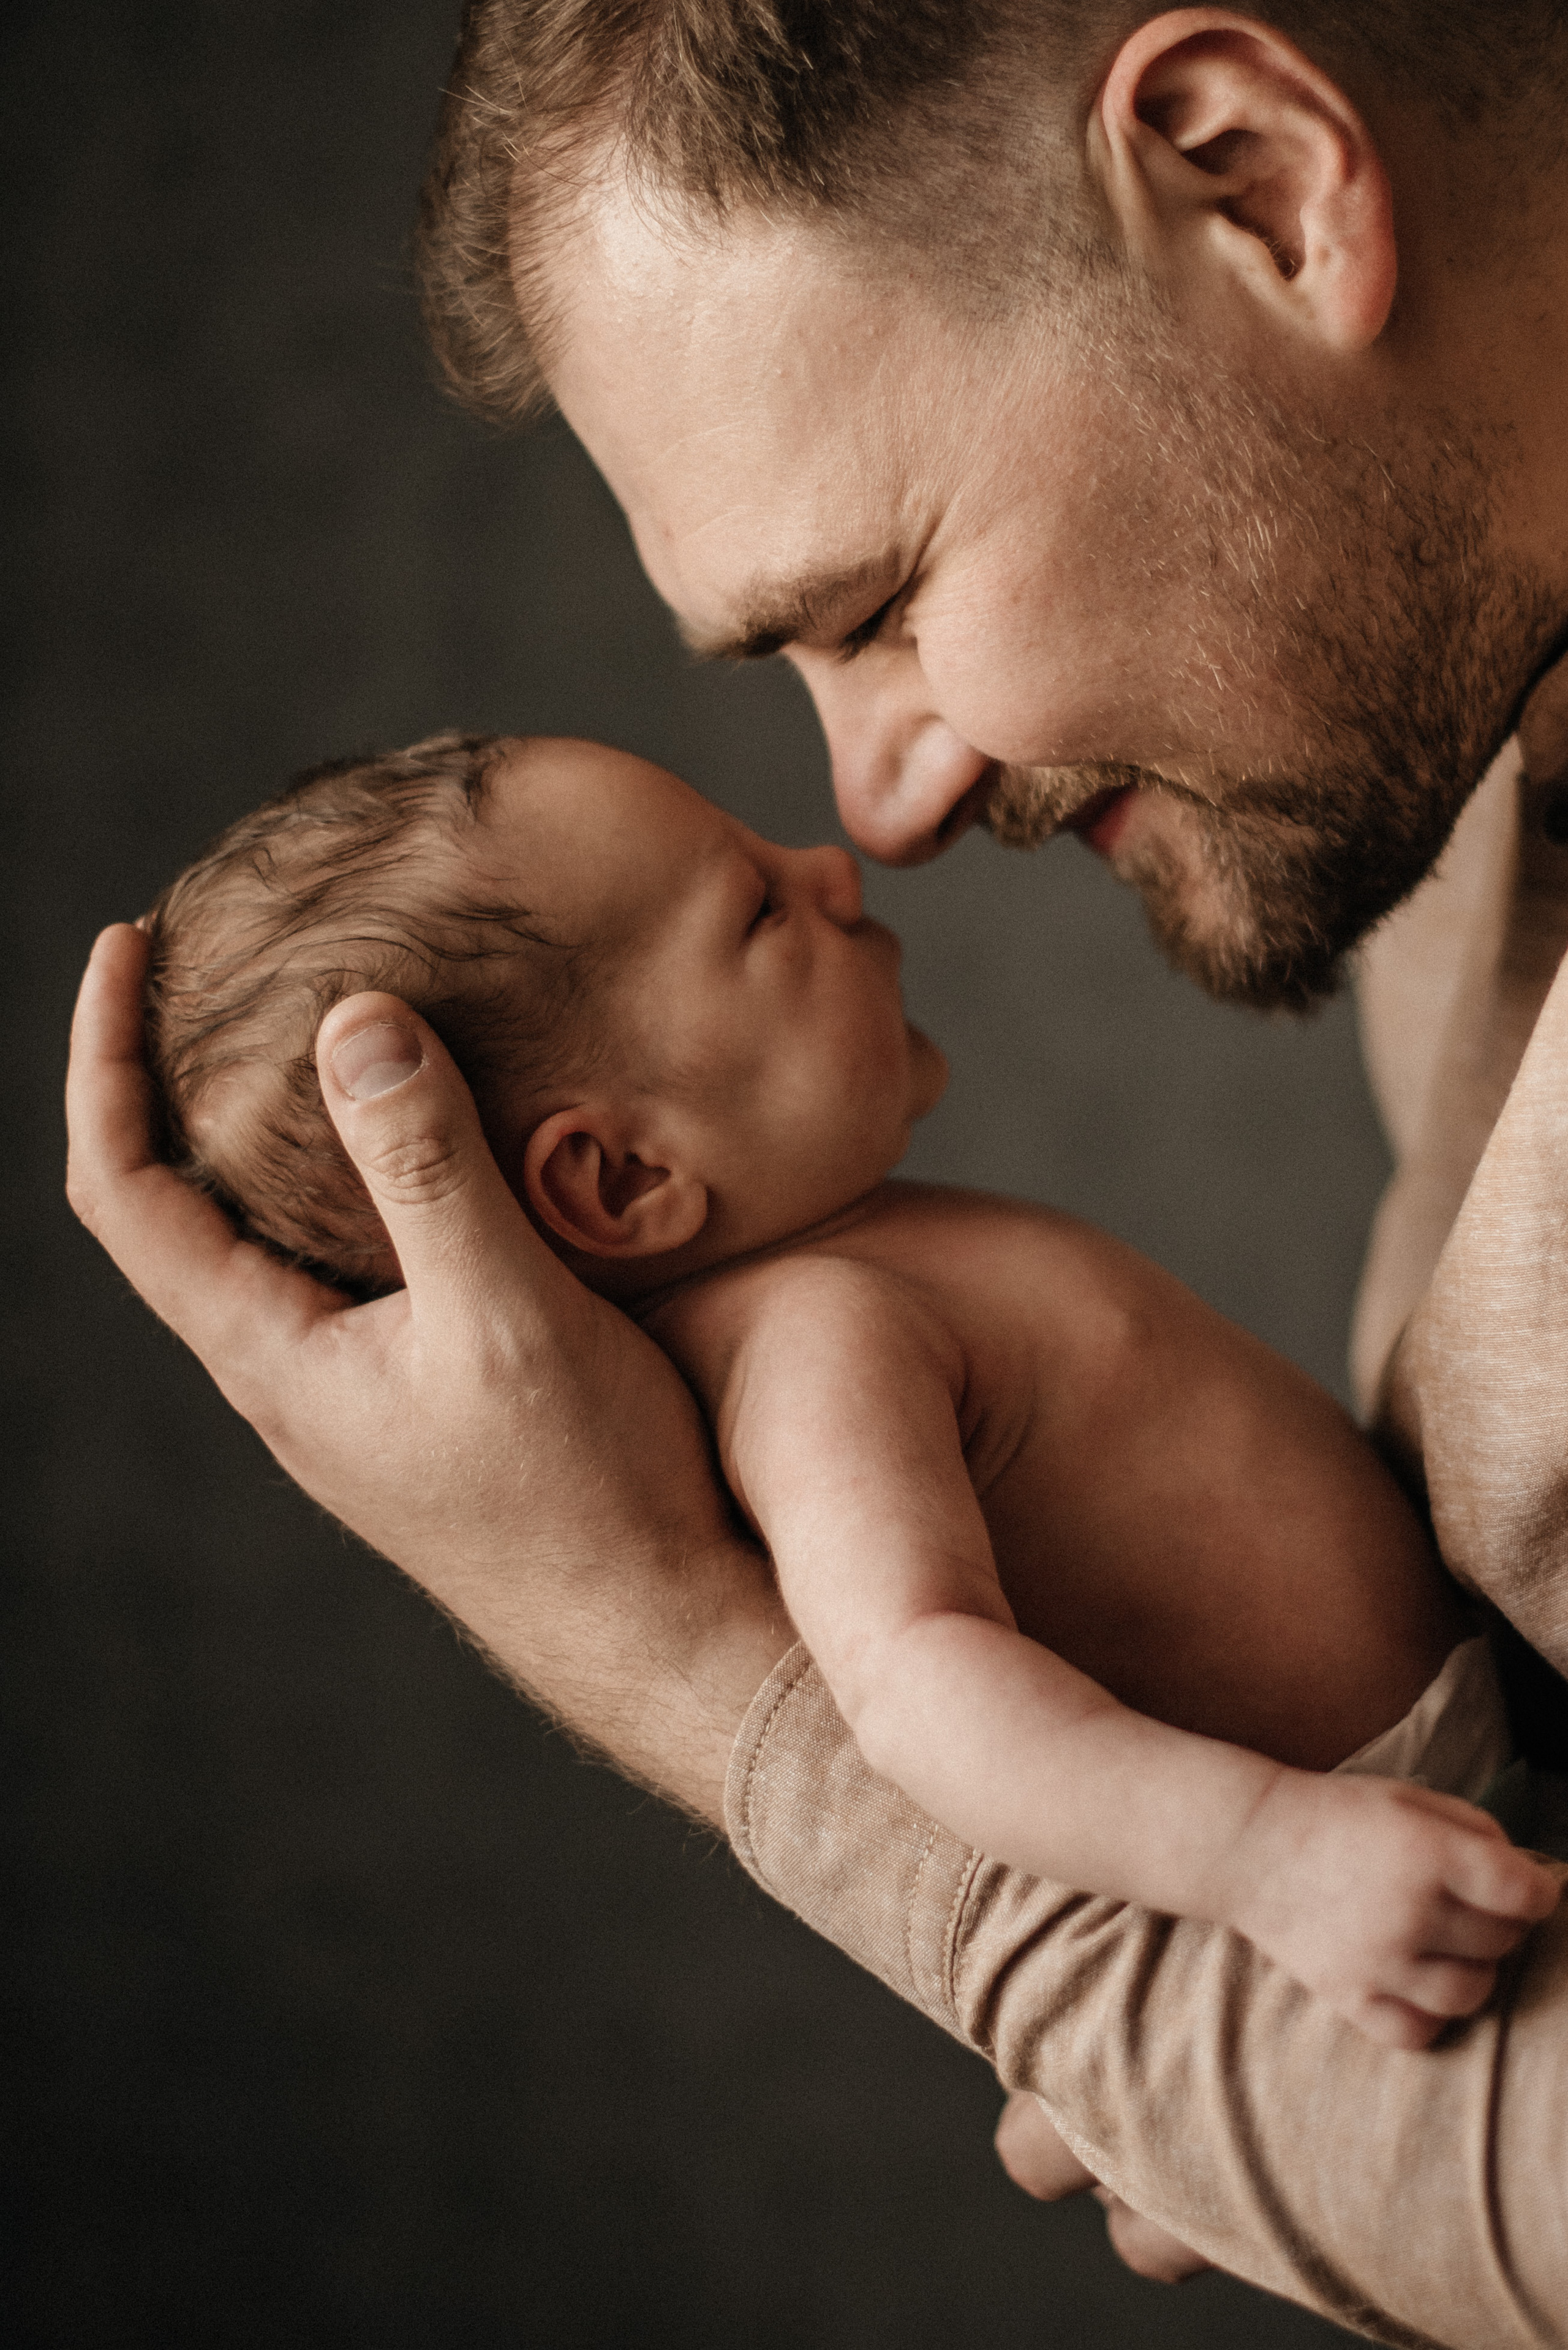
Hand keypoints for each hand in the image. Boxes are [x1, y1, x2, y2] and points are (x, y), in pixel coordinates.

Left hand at [66, 926, 788, 1819]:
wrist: (666, 1627)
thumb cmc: (589, 1494)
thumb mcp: (507, 1313)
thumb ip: (429, 1167)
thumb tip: (352, 1020)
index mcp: (272, 1355)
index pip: (123, 1189)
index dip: (99, 1061)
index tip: (123, 944)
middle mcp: (292, 1373)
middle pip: (176, 1206)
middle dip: (166, 1076)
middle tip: (208, 964)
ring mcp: (356, 1390)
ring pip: (269, 1235)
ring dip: (262, 1127)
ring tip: (309, 1025)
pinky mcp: (426, 1394)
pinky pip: (351, 1263)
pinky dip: (352, 1174)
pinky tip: (428, 1139)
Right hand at [1230, 1768, 1561, 2047]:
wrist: (1250, 1844)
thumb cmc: (1336, 1814)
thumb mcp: (1409, 1797)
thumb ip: (1477, 1829)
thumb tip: (1526, 1877)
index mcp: (1426, 1851)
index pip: (1523, 1892)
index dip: (1540, 1890)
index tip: (1532, 1888)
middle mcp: (1409, 1911)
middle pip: (1502, 1940)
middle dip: (1501, 1921)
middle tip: (1474, 1904)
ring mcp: (1379, 1962)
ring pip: (1471, 1992)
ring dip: (1473, 1968)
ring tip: (1449, 1945)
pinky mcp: (1349, 1997)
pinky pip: (1419, 2031)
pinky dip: (1430, 2012)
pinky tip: (1418, 1981)